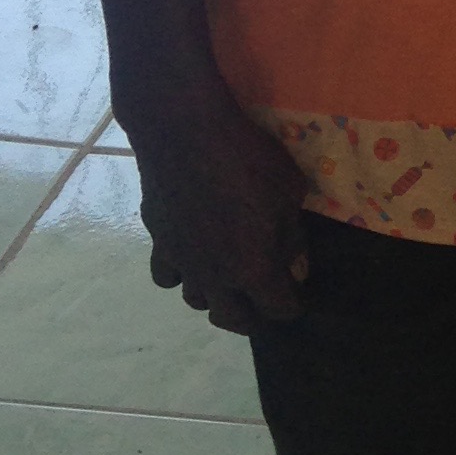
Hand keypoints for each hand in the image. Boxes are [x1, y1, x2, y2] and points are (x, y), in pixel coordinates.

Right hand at [124, 88, 312, 332]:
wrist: (185, 135)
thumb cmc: (248, 160)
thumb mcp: (289, 192)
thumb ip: (291, 236)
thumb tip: (295, 266)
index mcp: (253, 269)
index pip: (277, 308)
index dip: (292, 307)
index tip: (298, 299)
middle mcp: (215, 276)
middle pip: (232, 319)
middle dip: (252, 318)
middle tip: (262, 304)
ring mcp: (182, 262)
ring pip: (196, 300)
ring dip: (215, 297)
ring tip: (227, 282)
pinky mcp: (157, 242)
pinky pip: (166, 275)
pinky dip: (180, 273)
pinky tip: (190, 257)